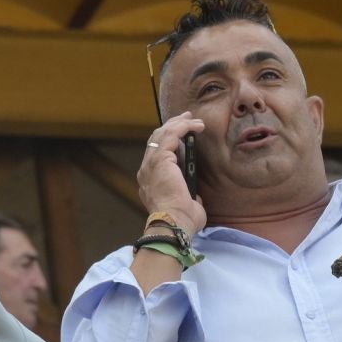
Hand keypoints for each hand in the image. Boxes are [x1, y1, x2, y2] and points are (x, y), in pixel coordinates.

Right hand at [137, 112, 205, 234]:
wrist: (173, 223)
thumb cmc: (181, 221)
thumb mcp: (185, 206)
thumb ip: (186, 197)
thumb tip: (194, 195)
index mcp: (150, 181)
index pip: (156, 154)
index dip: (169, 141)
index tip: (182, 134)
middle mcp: (146, 170)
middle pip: (156, 140)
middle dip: (172, 126)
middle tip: (187, 118)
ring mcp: (150, 164)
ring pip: (162, 134)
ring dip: (179, 124)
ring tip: (195, 120)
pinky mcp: (160, 160)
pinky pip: (170, 135)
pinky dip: (183, 127)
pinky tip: (195, 125)